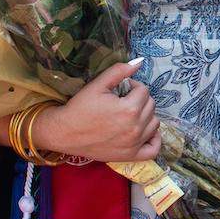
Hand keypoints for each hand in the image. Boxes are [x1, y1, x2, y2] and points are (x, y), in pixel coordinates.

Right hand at [37, 59, 161, 162]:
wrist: (65, 133)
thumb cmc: (80, 108)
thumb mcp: (97, 85)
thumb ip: (119, 71)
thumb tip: (140, 62)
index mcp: (129, 109)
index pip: (144, 90)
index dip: (132, 86)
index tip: (120, 89)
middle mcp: (136, 128)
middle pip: (151, 106)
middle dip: (139, 99)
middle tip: (123, 101)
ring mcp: (134, 144)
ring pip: (154, 124)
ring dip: (146, 116)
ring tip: (130, 114)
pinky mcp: (130, 156)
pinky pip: (153, 149)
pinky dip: (153, 140)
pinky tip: (145, 132)